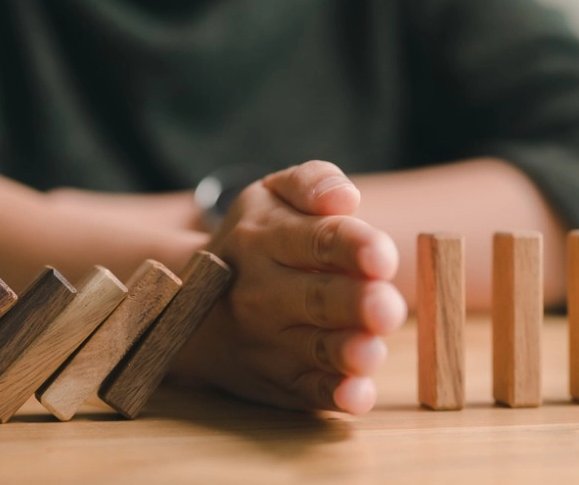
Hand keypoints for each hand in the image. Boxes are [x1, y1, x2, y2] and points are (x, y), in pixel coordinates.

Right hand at [171, 161, 406, 414]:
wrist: (191, 304)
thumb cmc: (256, 241)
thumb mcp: (270, 195)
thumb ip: (312, 182)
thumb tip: (344, 197)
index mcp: (268, 238)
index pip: (316, 240)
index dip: (352, 247)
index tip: (382, 256)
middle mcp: (264, 292)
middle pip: (317, 297)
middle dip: (354, 303)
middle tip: (387, 307)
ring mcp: (269, 340)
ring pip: (314, 348)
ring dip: (344, 353)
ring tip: (370, 353)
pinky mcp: (280, 379)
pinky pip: (307, 391)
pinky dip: (332, 395)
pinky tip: (356, 395)